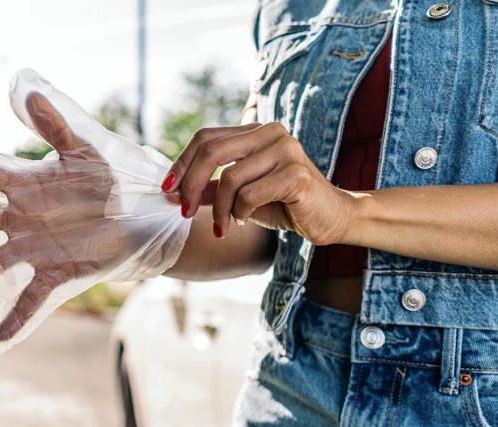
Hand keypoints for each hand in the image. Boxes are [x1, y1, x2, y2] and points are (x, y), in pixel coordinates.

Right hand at [0, 69, 188, 358]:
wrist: (144, 218)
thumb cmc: (111, 183)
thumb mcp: (85, 149)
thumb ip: (54, 125)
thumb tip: (26, 91)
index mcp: (25, 185)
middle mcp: (21, 219)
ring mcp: (36, 249)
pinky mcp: (59, 274)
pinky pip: (33, 299)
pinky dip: (17, 320)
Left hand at [164, 122, 363, 244]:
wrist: (330, 217)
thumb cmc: (283, 204)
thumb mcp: (240, 193)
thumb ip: (212, 188)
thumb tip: (174, 192)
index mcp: (255, 131)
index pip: (205, 137)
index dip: (181, 163)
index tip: (167, 190)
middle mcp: (271, 132)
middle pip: (211, 152)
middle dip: (190, 185)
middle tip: (184, 211)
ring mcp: (286, 150)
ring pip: (230, 178)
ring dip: (220, 209)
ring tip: (224, 225)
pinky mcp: (297, 175)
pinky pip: (250, 195)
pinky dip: (240, 213)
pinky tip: (245, 221)